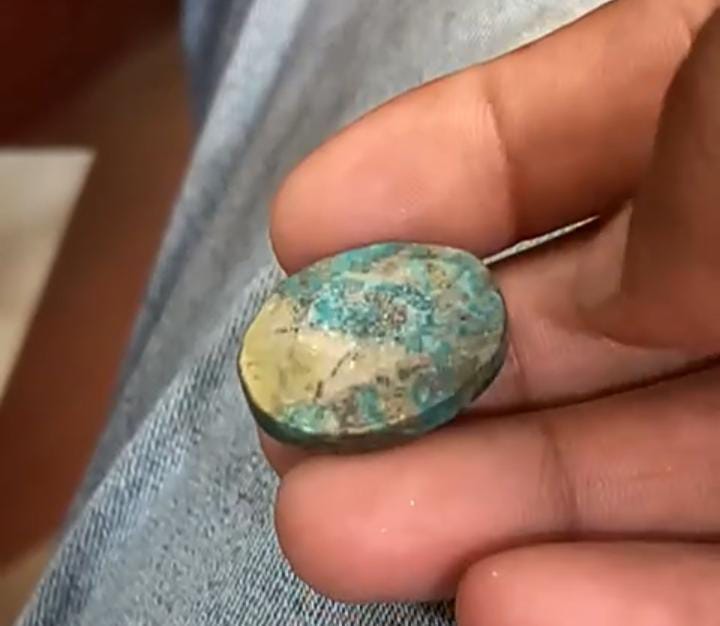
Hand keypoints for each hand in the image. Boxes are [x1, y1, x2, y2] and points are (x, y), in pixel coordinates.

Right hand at [264, 2, 719, 622]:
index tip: (306, 229)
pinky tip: (502, 604)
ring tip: (341, 537)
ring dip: (483, 508)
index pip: (561, 143)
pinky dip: (621, 607)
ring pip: (630, 468)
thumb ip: (656, 133)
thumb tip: (543, 265)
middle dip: (420, 382)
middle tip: (293, 430)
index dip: (425, 175)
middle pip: (572, 330)